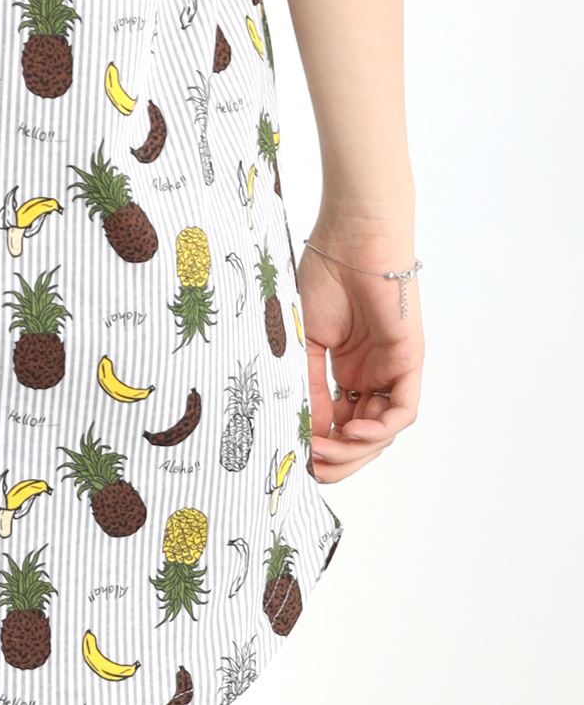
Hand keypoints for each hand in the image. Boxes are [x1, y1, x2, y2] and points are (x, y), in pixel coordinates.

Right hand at [299, 226, 423, 481]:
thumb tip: (307, 430)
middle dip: (337, 458)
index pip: (337, 423)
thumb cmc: (324, 276)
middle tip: (312, 465)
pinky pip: (401, 411)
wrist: (350, 239)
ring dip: (354, 449)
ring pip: (381, 431)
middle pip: (361, 436)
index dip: (318, 444)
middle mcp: (371, 376)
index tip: (294, 454)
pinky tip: (352, 431)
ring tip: (326, 450)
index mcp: (346, 370)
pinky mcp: (409, 362)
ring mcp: (391, 370)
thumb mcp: (304, 340)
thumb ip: (309, 385)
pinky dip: (380, 430)